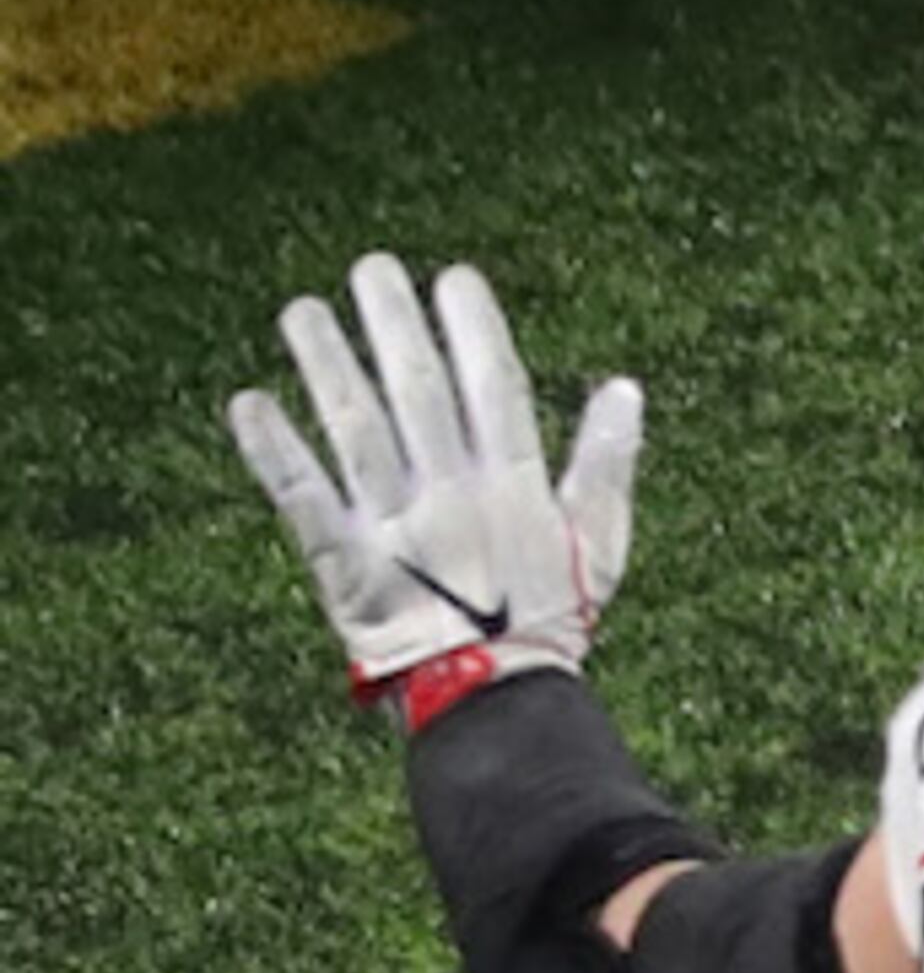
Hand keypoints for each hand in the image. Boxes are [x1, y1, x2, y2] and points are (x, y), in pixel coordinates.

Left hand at [228, 253, 642, 729]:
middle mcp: (450, 498)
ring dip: (325, 366)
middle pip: (416, 393)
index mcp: (513, 490)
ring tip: (303, 311)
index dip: (474, 329)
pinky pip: (301, 498)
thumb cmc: (552, 623)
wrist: (495, 704)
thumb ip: (607, 464)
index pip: (493, 389)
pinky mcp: (342, 562)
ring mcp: (393, 529)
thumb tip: (624, 388)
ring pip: (354, 430)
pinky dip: (273, 449)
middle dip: (393, 325)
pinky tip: (249, 401)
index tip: (454, 278)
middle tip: (370, 268)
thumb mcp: (602, 545)